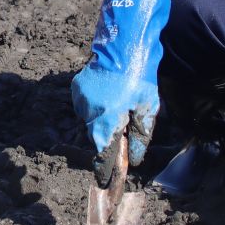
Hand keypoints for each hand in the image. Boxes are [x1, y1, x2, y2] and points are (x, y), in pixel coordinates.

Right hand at [71, 0, 171, 186]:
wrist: (123, 41)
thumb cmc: (140, 74)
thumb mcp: (148, 106)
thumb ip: (140, 136)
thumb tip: (132, 159)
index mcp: (106, 117)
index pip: (102, 153)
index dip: (104, 170)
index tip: (105, 184)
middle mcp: (88, 110)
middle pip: (97, 137)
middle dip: (109, 137)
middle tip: (124, 126)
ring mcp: (79, 98)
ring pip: (91, 121)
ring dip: (104, 119)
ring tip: (121, 102)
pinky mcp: (76, 87)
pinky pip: (86, 106)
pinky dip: (97, 106)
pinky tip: (110, 93)